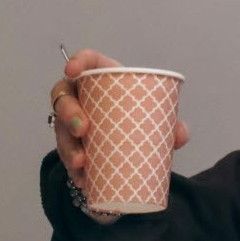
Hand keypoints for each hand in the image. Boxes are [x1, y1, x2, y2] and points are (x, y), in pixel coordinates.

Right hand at [51, 49, 189, 188]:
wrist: (132, 143)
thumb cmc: (140, 117)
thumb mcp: (156, 117)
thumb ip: (171, 124)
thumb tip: (179, 134)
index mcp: (104, 80)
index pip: (87, 61)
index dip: (77, 61)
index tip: (72, 70)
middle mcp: (81, 98)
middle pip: (64, 96)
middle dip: (68, 112)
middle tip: (82, 129)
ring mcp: (71, 122)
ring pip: (60, 129)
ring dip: (68, 146)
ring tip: (82, 162)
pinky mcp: (72, 146)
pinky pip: (66, 157)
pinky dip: (73, 169)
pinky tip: (83, 179)